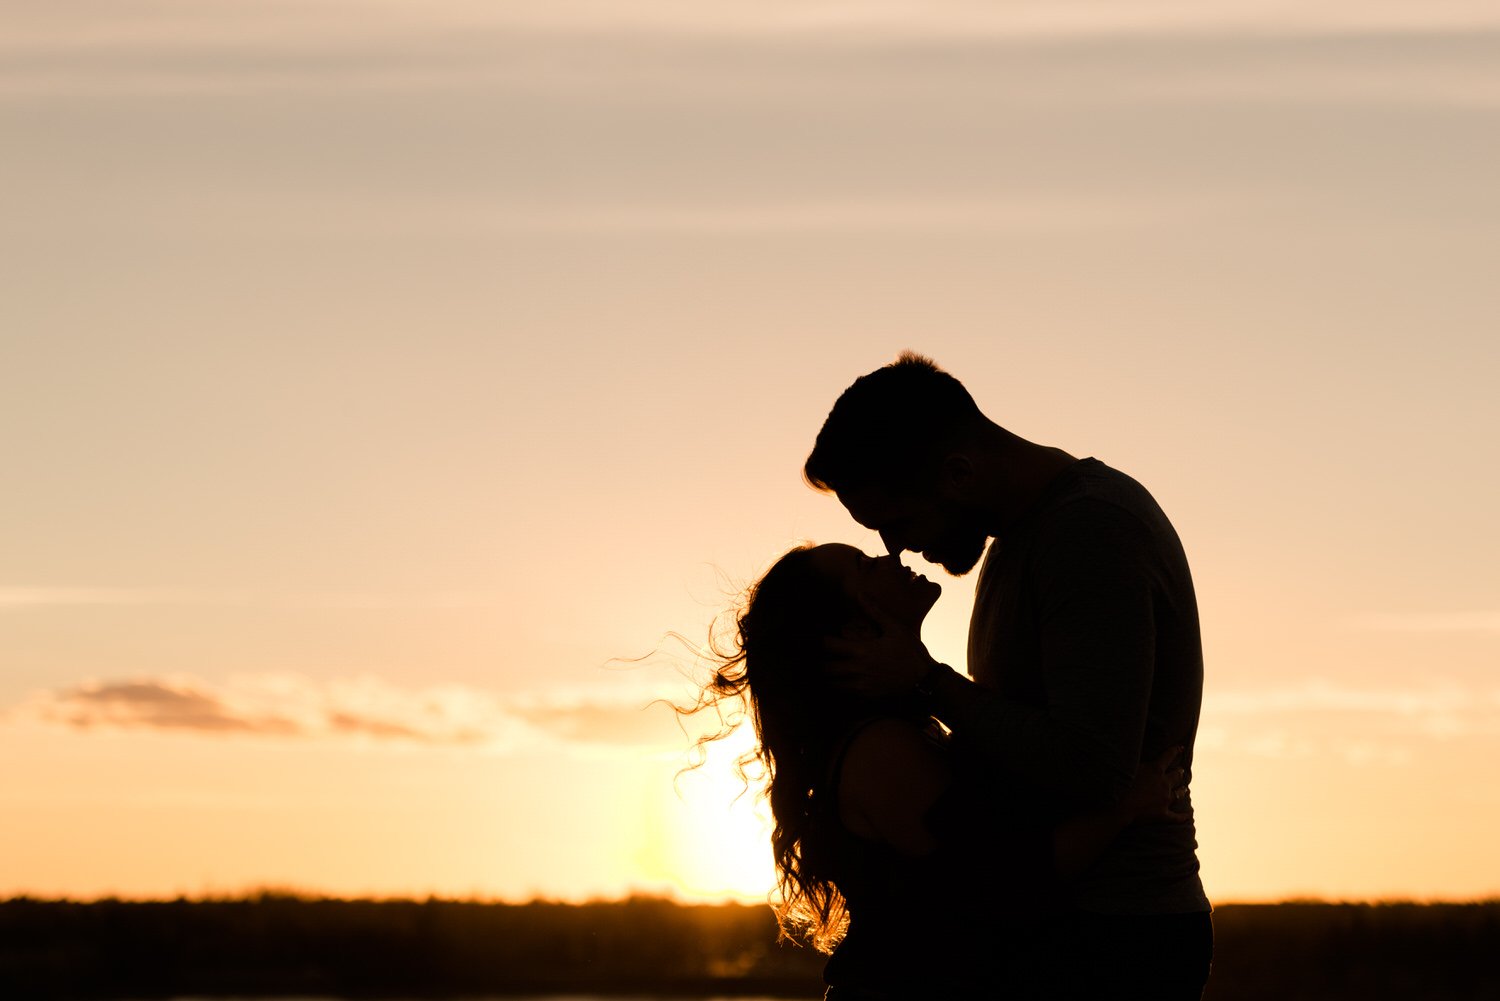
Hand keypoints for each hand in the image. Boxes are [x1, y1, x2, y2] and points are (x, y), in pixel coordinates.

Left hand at [823, 592, 939, 697]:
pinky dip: (842, 686)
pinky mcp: (868, 696)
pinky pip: (846, 693)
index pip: (829, 646)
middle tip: (827, 655)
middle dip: (822, 661)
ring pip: (833, 684)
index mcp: (861, 651)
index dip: (824, 640)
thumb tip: (860, 594)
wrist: (925, 680)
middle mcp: (857, 670)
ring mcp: (861, 685)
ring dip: (831, 676)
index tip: (827, 637)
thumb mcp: (895, 628)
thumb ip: (874, 612)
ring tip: (834, 667)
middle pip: (826, 668)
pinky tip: (849, 678)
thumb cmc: (911, 652)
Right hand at [1123, 745, 1190, 824]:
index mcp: (1155, 769)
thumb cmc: (1119, 783)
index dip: (1175, 751)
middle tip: (1181, 771)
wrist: (1119, 806)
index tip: (1181, 748)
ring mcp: (1165, 799)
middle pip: (1176, 776)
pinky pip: (1176, 817)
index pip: (1168, 756)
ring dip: (1182, 791)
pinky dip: (1183, 817)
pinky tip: (1188, 816)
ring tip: (1184, 789)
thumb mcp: (1128, 766)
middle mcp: (1164, 783)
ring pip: (1178, 794)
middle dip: (1179, 772)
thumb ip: (1137, 761)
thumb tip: (1136, 753)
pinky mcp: (1162, 814)